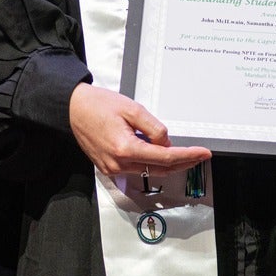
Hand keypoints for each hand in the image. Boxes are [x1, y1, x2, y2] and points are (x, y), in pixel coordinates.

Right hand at [67, 83, 210, 177]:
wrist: (73, 108)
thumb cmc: (98, 105)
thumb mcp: (132, 109)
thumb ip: (154, 128)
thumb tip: (166, 145)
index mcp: (125, 149)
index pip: (165, 158)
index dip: (188, 156)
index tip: (203, 153)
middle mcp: (118, 164)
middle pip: (160, 169)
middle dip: (183, 163)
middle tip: (199, 155)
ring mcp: (112, 169)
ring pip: (149, 171)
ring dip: (167, 163)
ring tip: (182, 152)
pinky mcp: (108, 168)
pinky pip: (136, 169)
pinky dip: (150, 162)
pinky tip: (156, 151)